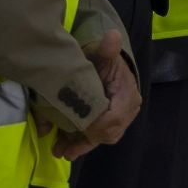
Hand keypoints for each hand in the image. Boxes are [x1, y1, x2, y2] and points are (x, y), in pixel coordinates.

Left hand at [54, 29, 142, 159]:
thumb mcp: (103, 55)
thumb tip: (112, 35)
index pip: (114, 118)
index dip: (95, 126)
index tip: (74, 128)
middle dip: (85, 141)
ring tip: (59, 151)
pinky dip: (82, 144)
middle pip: (109, 132)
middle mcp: (128, 110)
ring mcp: (121, 119)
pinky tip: (65, 149)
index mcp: (127, 95)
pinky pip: (98, 137)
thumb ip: (107, 50)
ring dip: (80, 145)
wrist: (110, 66)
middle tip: (61, 147)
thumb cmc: (105, 62)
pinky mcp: (111, 124)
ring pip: (101, 137)